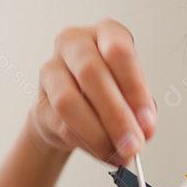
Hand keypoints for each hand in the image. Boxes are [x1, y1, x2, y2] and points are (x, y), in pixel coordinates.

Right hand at [29, 19, 156, 165]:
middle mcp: (74, 43)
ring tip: (119, 153)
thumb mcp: (131, 90)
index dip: (134, 89)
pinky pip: (61, 125)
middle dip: (117, 116)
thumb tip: (145, 129)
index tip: (146, 121)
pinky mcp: (39, 101)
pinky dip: (87, 144)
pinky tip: (104, 153)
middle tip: (134, 144)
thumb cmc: (106, 91)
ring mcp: (51, 70)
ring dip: (99, 134)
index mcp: (105, 33)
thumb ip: (140, 107)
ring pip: (68, 102)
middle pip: (91, 74)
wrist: (70, 107)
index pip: (118, 51)